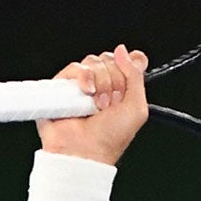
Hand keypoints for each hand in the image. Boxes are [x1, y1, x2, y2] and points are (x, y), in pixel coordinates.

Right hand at [37, 45, 149, 166]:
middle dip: (115, 81)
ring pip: (93, 62)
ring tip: (97, 104)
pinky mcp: (63, 84)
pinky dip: (83, 78)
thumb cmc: (111, 137)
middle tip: (111, 102)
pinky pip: (75, 67)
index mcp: (121, 89)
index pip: (128, 61)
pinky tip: (86, 95)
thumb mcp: (137, 108)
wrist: (85, 149)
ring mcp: (83, 84)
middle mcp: (102, 84)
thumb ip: (136, 77)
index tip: (129, 78)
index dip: (129, 65)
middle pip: (111, 59)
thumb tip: (126, 51)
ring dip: (101, 83)